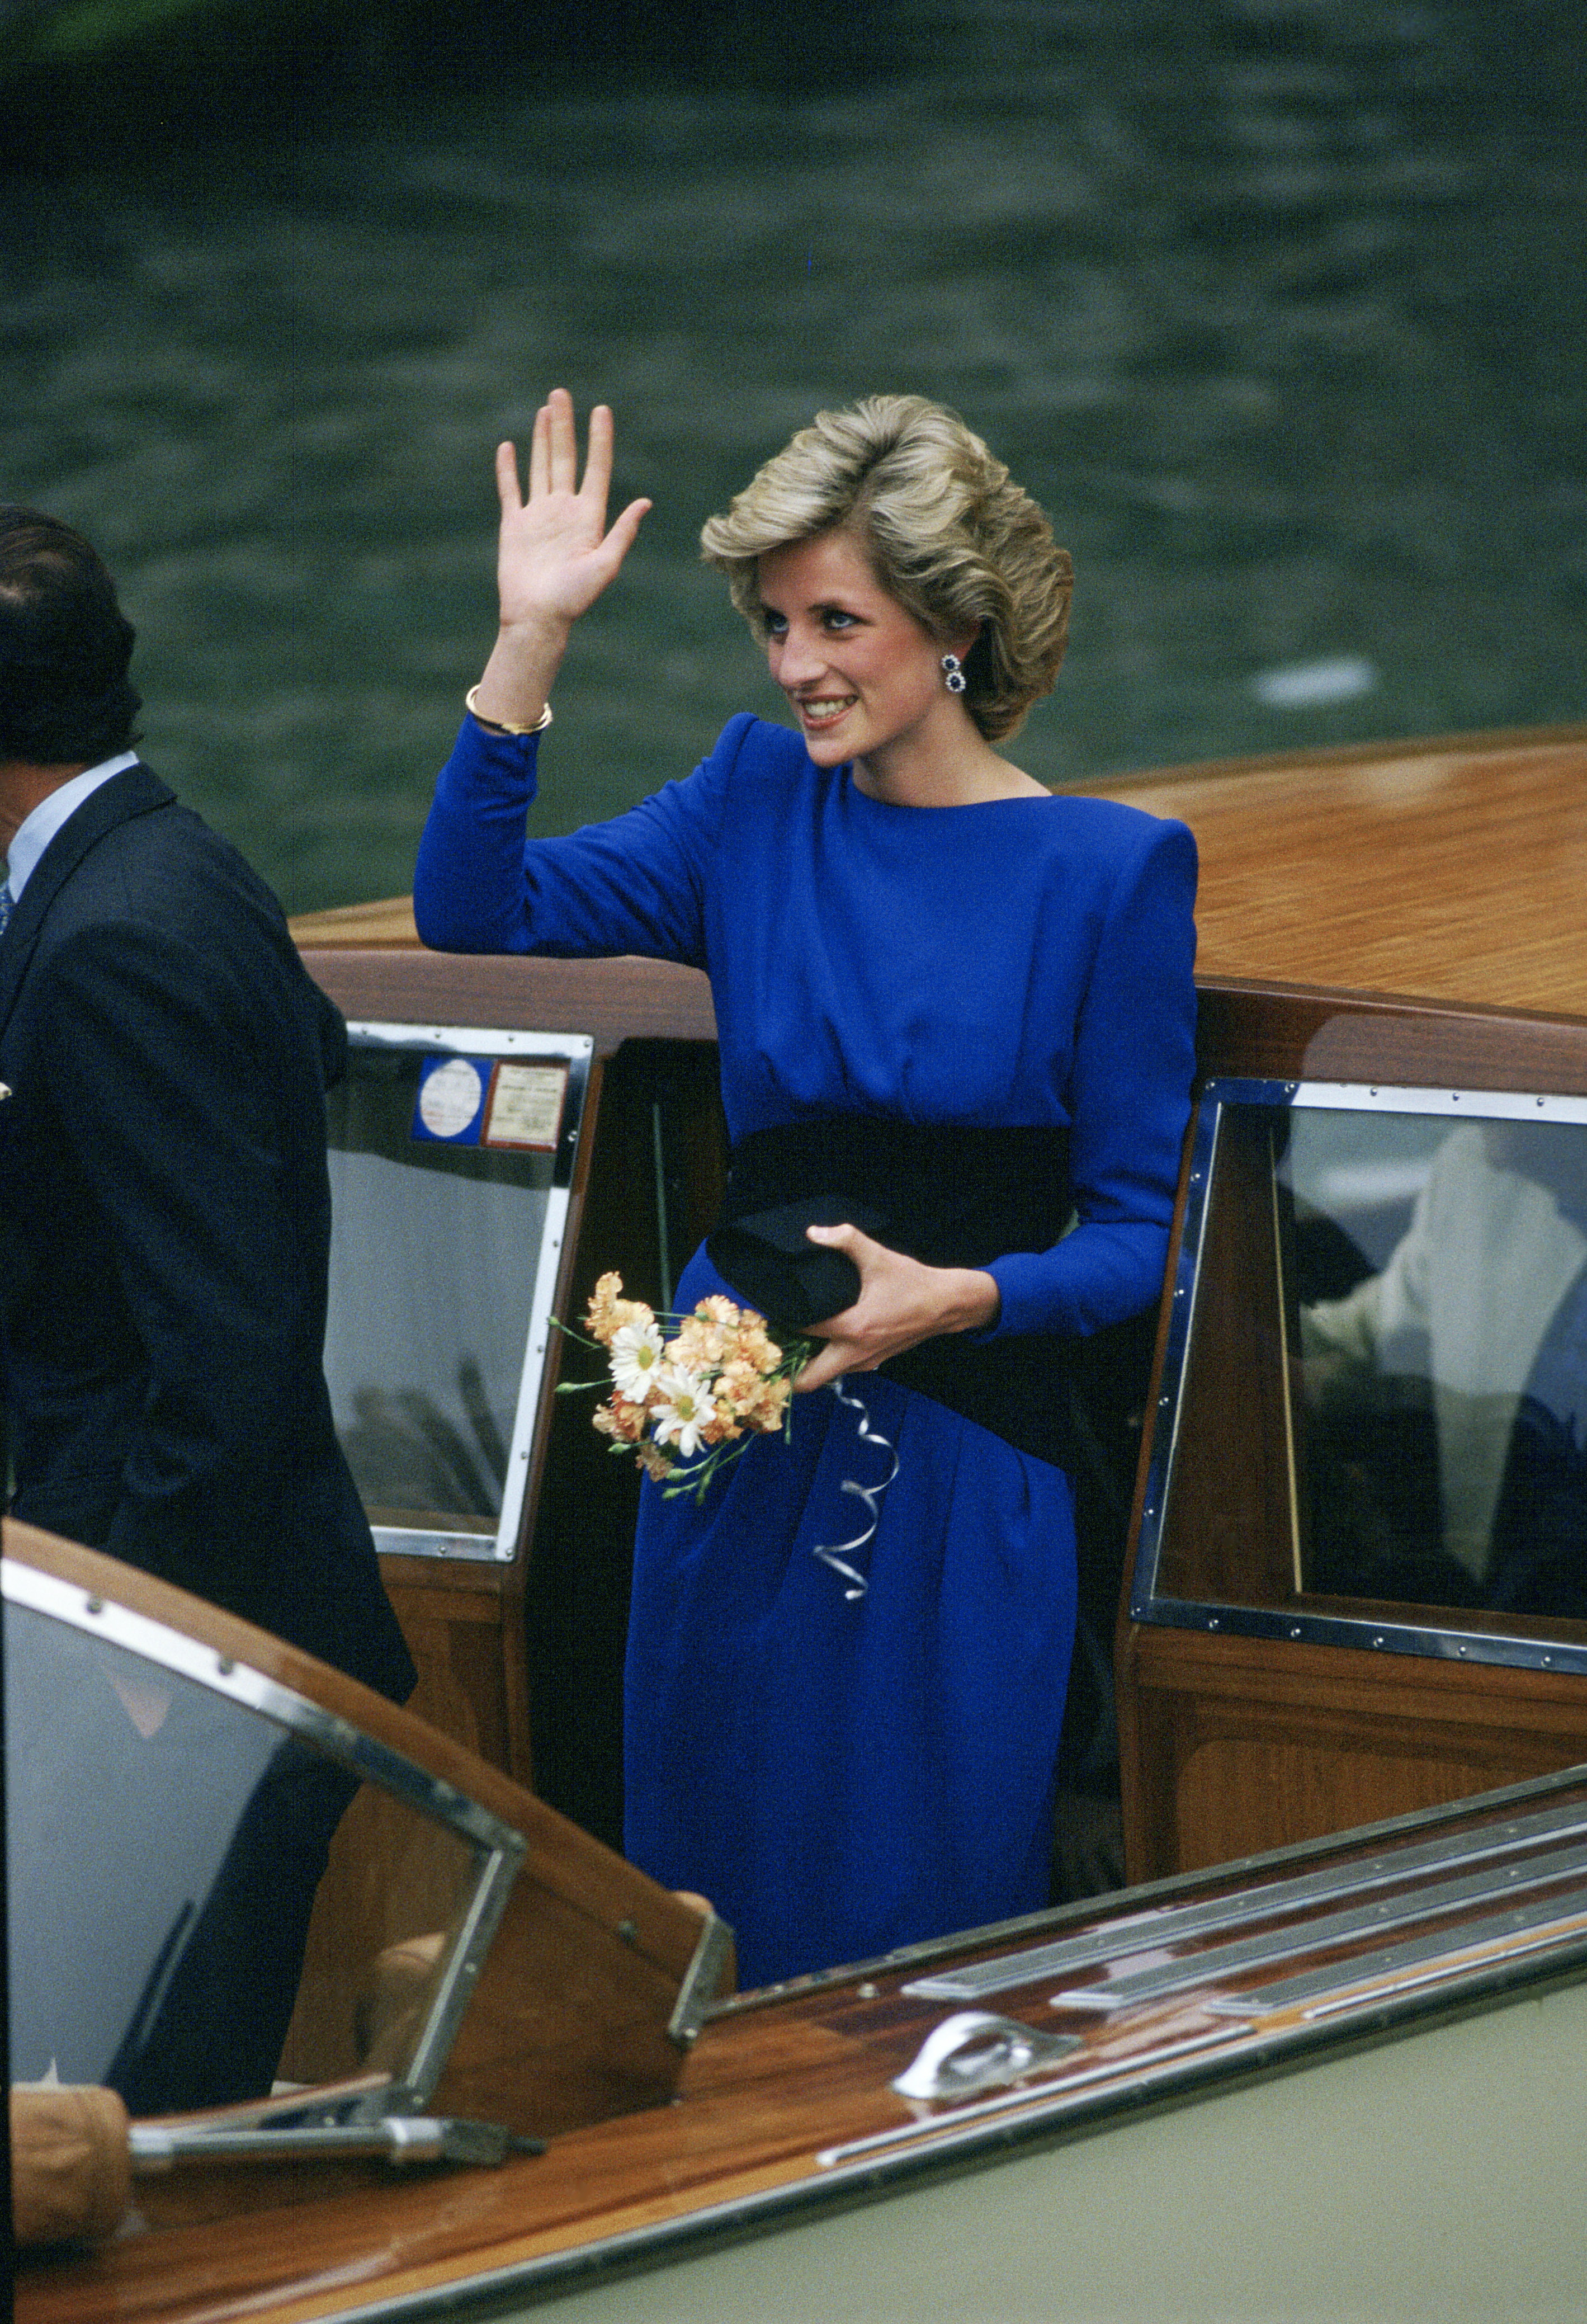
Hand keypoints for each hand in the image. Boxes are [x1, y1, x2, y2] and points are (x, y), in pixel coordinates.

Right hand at [472, 390, 651, 724]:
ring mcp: (539, 516)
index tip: (601, 410)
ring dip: (542, 438)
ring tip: (545, 410)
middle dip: (565, 426)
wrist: (538, 619)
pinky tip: (508, 447)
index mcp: (589, 517)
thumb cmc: (574, 599)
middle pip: (566, 458)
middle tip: (561, 394)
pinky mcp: (515, 525)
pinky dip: (508, 468)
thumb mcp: (605, 566)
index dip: (599, 439)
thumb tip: (645, 503)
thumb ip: (622, 533)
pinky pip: (511, 490)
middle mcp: (565, 511)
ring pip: (541, 466)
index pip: (596, 468)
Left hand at [791, 1223, 999, 1394]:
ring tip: (793, 1341)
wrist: (946, 1304)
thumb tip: (813, 1233)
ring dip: (807, 1365)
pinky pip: (842, 1369)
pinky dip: (828, 1360)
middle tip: (775, 1346)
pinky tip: (822, 1339)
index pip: (803, 1333)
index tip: (770, 1315)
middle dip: (787, 1370)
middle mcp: (856, 1352)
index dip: (783, 1323)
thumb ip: (846, 1239)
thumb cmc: (912, 1282)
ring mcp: (866, 1362)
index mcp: (853, 1328)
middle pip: (809, 1380)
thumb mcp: (879, 1257)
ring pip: (825, 1376)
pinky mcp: (874, 1362)